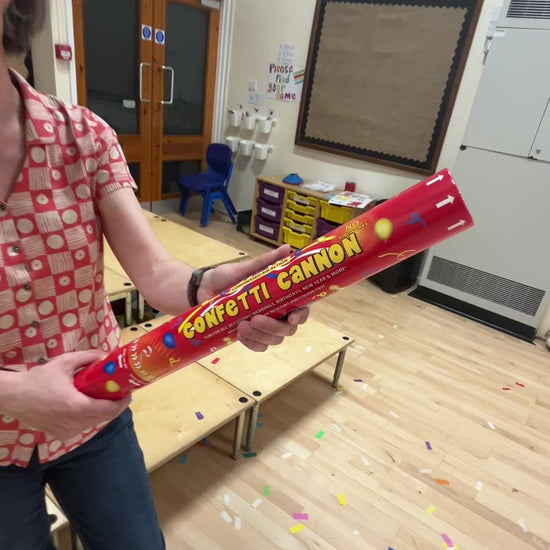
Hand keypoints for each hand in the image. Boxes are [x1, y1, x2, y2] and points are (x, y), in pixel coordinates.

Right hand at [4, 351, 130, 440]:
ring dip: (103, 411)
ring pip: (94, 423)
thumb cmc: (39, 379)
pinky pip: (83, 427)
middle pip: (105, 418)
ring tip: (104, 396)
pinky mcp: (60, 435)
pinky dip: (90, 417)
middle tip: (118, 391)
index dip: (122, 401)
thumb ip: (88, 357)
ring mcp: (67, 433)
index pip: (110, 410)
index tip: (128, 391)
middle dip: (114, 405)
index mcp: (77, 407)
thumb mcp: (65, 362)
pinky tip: (88, 404)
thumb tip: (106, 355)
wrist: (13, 397)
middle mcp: (74, 424)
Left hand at [200, 245, 309, 351]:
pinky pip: (259, 347)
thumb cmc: (225, 277)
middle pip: (288, 329)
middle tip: (256, 319)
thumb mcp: (244, 268)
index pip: (301, 309)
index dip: (301, 315)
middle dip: (274, 327)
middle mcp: (277, 314)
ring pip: (274, 340)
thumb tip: (287, 248)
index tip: (291, 316)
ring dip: (261, 335)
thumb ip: (265, 261)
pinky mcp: (250, 337)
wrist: (202, 290)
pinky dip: (252, 343)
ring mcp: (264, 327)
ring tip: (242, 325)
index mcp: (281, 297)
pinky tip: (240, 334)